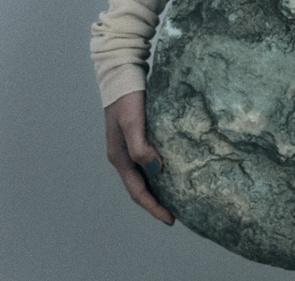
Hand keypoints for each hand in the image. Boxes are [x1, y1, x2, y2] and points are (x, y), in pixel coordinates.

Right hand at [103, 90, 173, 224]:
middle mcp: (122, 155)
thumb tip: (156, 170)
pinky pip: (147, 159)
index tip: (171, 220)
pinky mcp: (137, 134)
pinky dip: (158, 169)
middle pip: (139, 186)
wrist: (122, 73)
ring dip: (157, 187)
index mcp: (119, 157)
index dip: (153, 207)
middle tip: (175, 213)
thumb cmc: (126, 98)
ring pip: (143, 174)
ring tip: (175, 195)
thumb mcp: (132, 122)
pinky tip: (170, 167)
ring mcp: (128, 145)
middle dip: (155, 202)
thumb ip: (141, 147)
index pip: (137, 191)